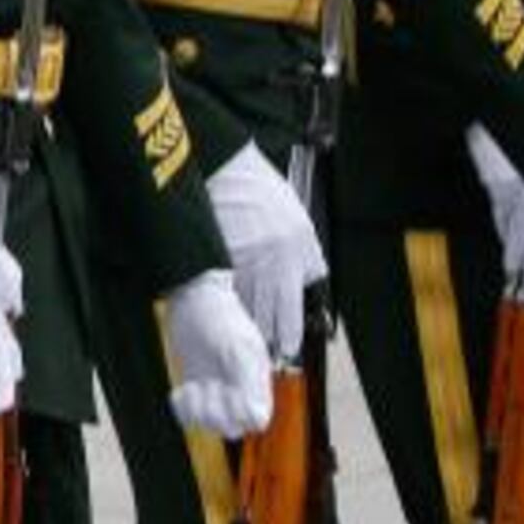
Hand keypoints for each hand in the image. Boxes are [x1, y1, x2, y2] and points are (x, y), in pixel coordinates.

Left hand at [158, 270, 275, 439]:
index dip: (241, 416)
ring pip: (208, 424)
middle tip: (206, 388)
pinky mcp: (195, 386)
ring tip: (193, 388)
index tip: (228, 395)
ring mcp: (216, 389)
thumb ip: (249, 380)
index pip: (257, 420)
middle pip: (232, 428)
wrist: (192, 298)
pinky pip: (188, 414)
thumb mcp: (238, 345)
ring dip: (197, 410)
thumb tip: (257, 417)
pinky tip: (182, 390)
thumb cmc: (220, 316)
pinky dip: (182, 407)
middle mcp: (239, 389)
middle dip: (215, 414)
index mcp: (257, 380)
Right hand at [204, 146, 320, 359]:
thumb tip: (308, 283)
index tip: (285, 351)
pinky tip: (224, 315)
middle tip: (264, 354)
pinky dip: (225, 305)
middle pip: (265, 315)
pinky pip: (223, 290)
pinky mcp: (214, 258)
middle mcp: (266, 265)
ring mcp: (238, 263)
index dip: (287, 336)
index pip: (290, 311)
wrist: (225, 170)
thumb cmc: (262, 194)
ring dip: (244, 326)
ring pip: (243, 307)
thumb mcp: (299, 224)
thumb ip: (307, 258)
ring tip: (244, 341)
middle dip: (265, 337)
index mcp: (292, 257)